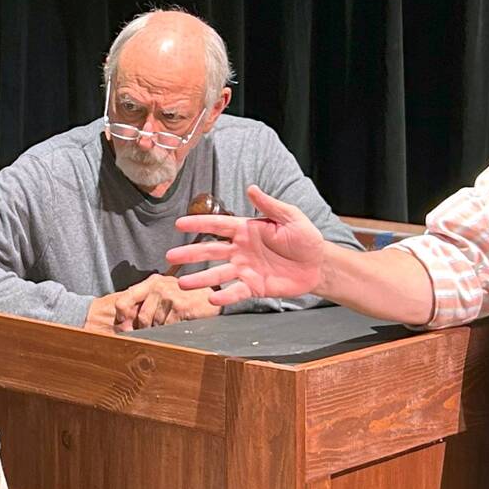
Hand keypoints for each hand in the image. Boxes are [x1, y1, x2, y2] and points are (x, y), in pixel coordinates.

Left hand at [111, 274, 221, 330]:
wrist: (211, 298)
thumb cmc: (186, 297)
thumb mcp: (165, 292)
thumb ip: (146, 300)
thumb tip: (124, 320)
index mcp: (152, 282)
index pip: (125, 299)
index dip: (121, 316)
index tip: (123, 327)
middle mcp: (159, 287)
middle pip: (142, 317)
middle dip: (145, 329)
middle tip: (153, 331)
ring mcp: (170, 296)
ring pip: (155, 324)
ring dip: (160, 330)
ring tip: (171, 324)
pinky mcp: (181, 307)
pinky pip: (167, 327)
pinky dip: (171, 331)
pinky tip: (179, 325)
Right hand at [167, 184, 326, 305]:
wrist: (319, 265)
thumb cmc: (306, 238)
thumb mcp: (291, 217)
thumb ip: (270, 205)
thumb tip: (252, 188)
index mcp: (247, 230)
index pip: (218, 226)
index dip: (199, 224)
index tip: (179, 224)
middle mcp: (241, 250)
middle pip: (211, 251)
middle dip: (190, 253)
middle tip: (170, 256)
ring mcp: (245, 269)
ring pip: (218, 274)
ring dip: (200, 279)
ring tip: (182, 283)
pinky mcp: (254, 287)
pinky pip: (236, 292)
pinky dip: (225, 296)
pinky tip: (212, 300)